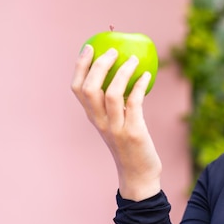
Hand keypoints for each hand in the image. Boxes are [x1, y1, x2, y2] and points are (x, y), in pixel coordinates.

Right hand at [71, 44, 161, 200]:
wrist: (138, 176)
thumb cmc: (129, 145)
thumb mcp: (114, 123)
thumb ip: (113, 104)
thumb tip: (124, 73)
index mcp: (92, 117)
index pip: (77, 88)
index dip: (80, 66)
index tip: (89, 48)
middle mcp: (100, 122)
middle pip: (90, 88)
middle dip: (99, 65)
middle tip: (114, 51)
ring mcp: (116, 128)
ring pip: (111, 94)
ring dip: (122, 73)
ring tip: (133, 59)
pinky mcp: (133, 132)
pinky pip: (134, 103)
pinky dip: (139, 86)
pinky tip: (146, 76)